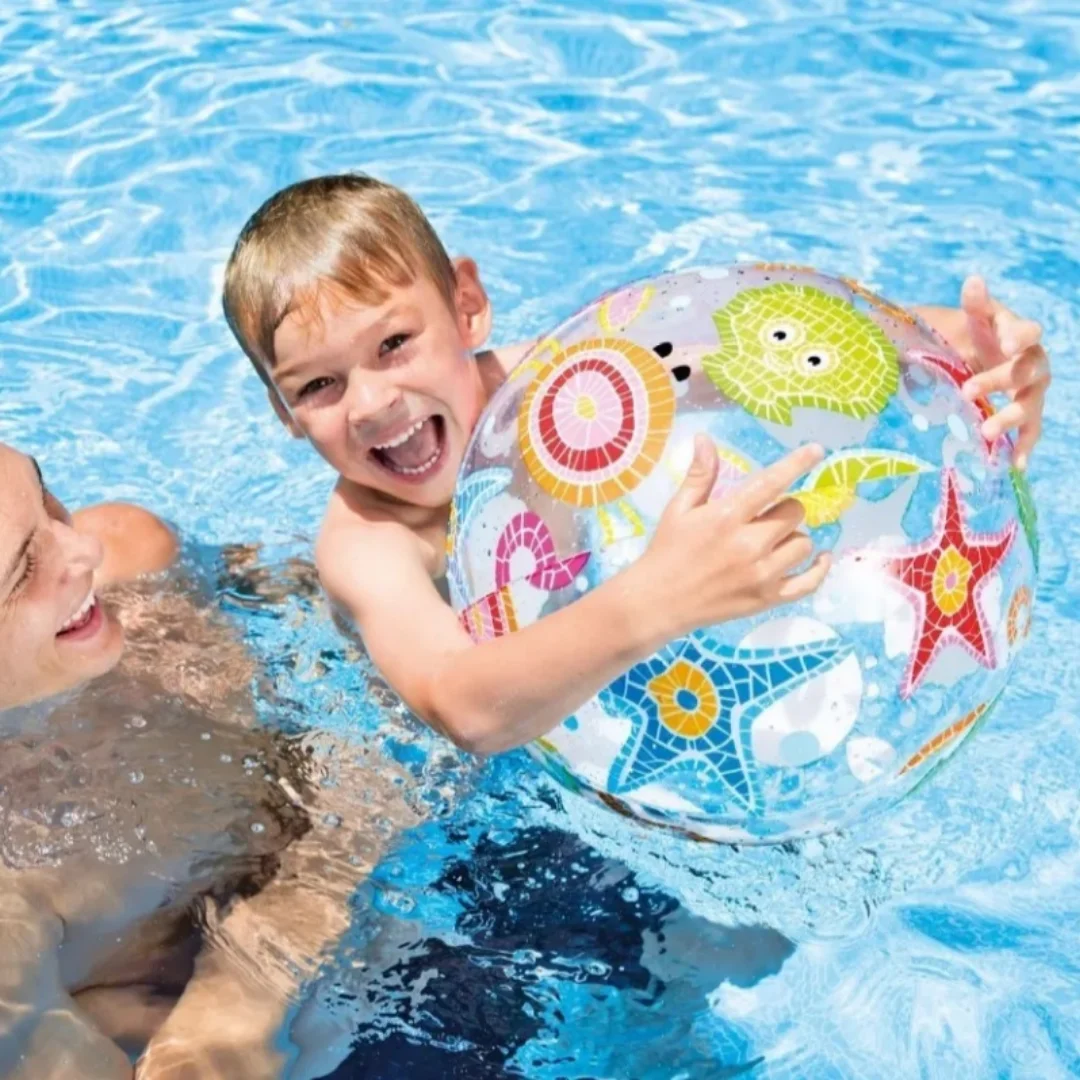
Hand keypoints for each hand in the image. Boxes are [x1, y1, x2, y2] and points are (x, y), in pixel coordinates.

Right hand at [637, 438, 829, 638]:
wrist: (658, 602)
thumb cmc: (667, 551)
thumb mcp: (679, 509)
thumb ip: (700, 475)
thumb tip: (705, 438)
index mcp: (726, 517)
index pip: (771, 483)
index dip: (796, 464)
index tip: (815, 450)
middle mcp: (748, 544)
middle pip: (794, 513)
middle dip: (785, 509)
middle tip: (765, 516)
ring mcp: (761, 574)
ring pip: (803, 544)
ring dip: (793, 537)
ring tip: (773, 541)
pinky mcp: (766, 599)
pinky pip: (808, 583)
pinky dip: (819, 570)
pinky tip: (820, 558)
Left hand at [957, 276, 1049, 469]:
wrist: (974, 356)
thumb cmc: (973, 335)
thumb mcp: (970, 319)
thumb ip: (974, 305)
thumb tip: (974, 280)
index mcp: (1017, 334)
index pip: (1027, 331)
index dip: (1019, 335)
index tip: (1006, 343)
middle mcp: (1030, 361)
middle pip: (1025, 371)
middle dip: (998, 381)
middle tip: (967, 391)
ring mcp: (1030, 390)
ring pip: (1030, 404)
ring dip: (1011, 419)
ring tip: (987, 433)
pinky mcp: (1025, 413)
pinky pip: (1031, 432)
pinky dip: (1024, 447)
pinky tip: (1016, 465)